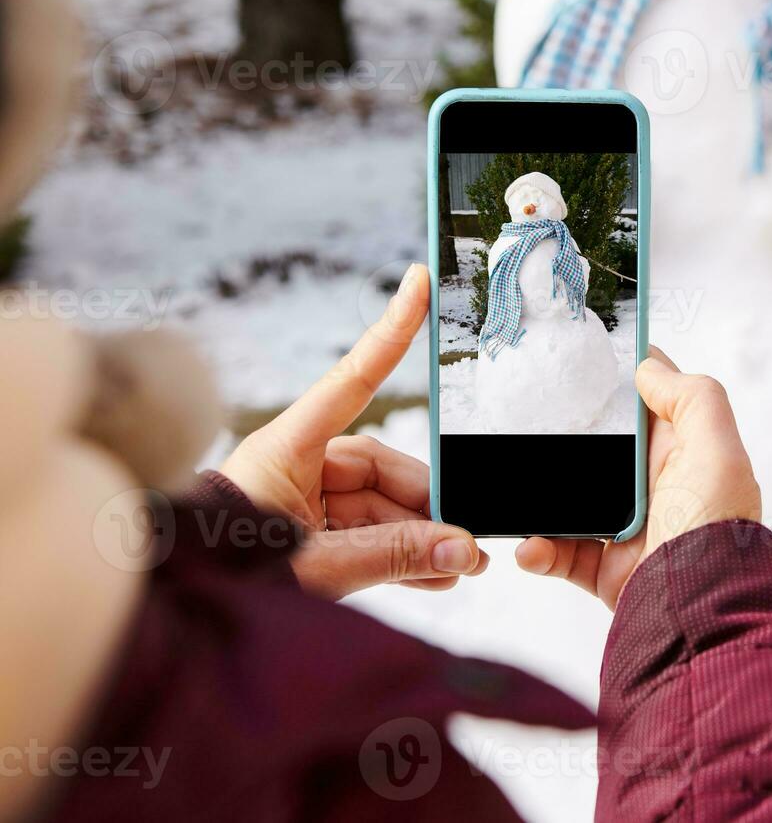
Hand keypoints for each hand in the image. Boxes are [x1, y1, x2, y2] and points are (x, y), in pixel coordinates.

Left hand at [220, 264, 486, 598]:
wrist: (173, 619)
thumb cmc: (223, 579)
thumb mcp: (315, 567)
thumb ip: (392, 556)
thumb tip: (462, 549)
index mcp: (284, 448)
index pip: (351, 380)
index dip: (390, 330)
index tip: (419, 280)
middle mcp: (298, 466)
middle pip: (383, 468)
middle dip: (429, 506)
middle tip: (469, 541)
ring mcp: (305, 504)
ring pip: (383, 509)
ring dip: (422, 538)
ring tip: (460, 567)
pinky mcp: (311, 538)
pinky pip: (370, 537)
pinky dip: (403, 555)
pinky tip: (436, 576)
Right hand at [514, 346, 761, 608]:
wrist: (703, 612)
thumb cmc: (716, 527)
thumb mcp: (718, 449)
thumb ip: (692, 398)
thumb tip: (647, 367)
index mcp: (684, 453)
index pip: (648, 405)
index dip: (618, 379)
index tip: (575, 358)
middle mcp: (655, 488)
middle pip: (599, 449)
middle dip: (563, 436)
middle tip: (522, 419)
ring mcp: (628, 530)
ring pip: (571, 501)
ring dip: (540, 498)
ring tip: (517, 490)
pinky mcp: (608, 571)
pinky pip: (561, 554)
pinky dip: (540, 551)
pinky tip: (530, 547)